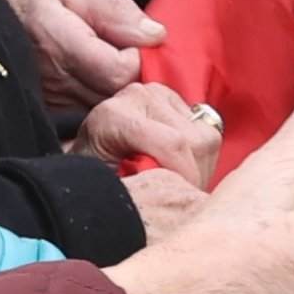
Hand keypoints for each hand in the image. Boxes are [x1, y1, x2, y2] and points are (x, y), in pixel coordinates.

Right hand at [0, 0, 167, 108]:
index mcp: (59, 43)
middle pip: (118, 95)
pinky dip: (103, 102)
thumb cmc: (36, 2)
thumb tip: (155, 34)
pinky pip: (92, 118)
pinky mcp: (52, 117)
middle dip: (132, 76)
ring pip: (108, 111)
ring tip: (109, 65)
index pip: (120, 71)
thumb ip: (116, 10)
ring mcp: (52, 104)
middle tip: (124, 54)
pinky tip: (97, 82)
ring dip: (119, 91)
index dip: (136, 57)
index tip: (132, 42)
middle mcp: (55, 81)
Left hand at [67, 82, 219, 185]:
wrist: (87, 158)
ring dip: (200, 165)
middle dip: (195, 175)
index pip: (172, 142)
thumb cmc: (94, 178)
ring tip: (177, 180)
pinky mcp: (172, 97)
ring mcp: (156, 92)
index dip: (188, 175)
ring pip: (205, 135)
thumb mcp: (108, 186)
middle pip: (194, 140)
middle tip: (181, 195)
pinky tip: (179, 163)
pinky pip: (206, 128)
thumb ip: (138, 183)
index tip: (188, 200)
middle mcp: (137, 95)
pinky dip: (200, 152)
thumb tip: (174, 190)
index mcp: (114, 116)